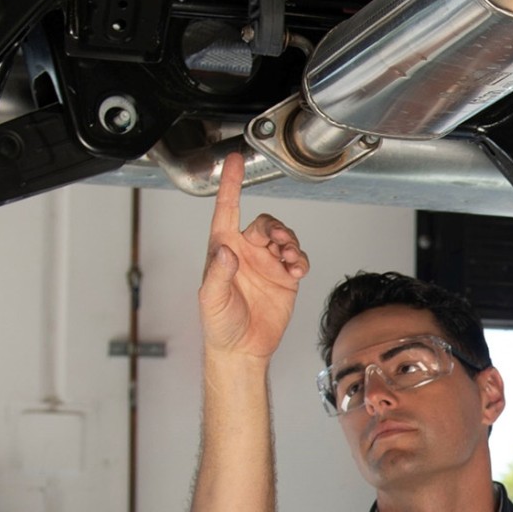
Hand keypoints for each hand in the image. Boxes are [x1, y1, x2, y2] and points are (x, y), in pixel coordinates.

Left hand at [198, 150, 308, 358]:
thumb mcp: (211, 300)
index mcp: (224, 250)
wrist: (242, 349)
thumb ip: (217, 273)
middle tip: (281, 242)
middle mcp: (246, 252)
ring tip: (290, 259)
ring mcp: (266, 264)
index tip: (235, 162)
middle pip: (265, 223)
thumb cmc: (220, 325)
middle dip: (276, 228)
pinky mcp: (284, 278)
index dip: (230, 185)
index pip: (227, 210)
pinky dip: (300, 259)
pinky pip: (297, 258)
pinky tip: (297, 270)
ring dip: (291, 243)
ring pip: (284, 237)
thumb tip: (225, 251)